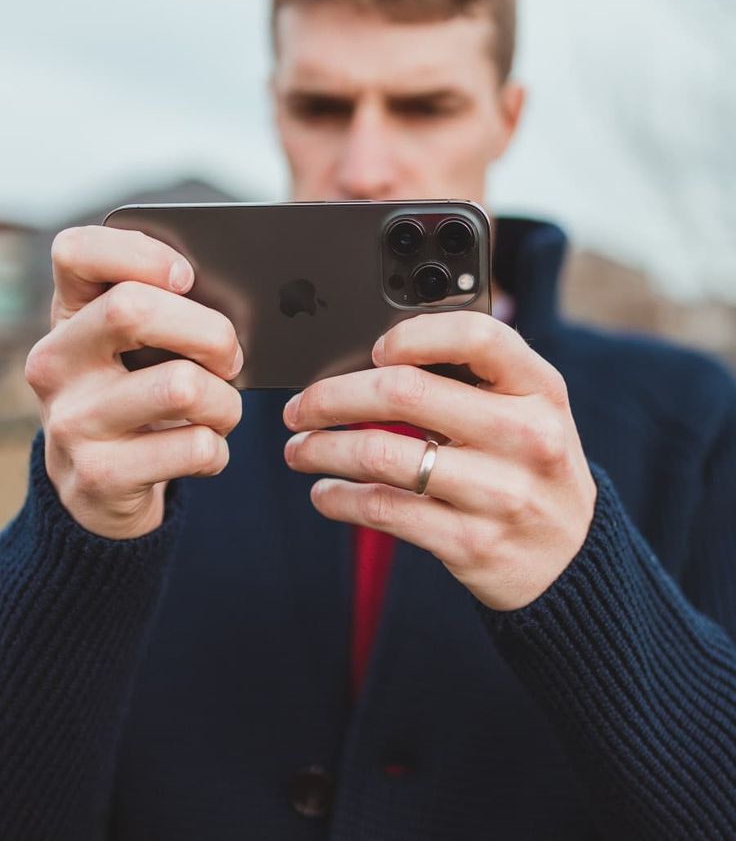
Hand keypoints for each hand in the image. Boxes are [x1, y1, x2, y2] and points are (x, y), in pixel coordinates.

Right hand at [24, 226, 242, 538]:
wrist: (101, 488)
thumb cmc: (135, 395)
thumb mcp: (132, 347)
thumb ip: (165, 310)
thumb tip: (236, 298)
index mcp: (67, 315)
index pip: (77, 252)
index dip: (141, 253)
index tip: (187, 277)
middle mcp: (55, 363)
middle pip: (135, 310)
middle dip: (211, 332)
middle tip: (231, 357)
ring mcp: (72, 422)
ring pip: (181, 386)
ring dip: (225, 402)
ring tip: (220, 411)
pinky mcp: (100, 476)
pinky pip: (194, 446)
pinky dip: (218, 449)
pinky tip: (202, 450)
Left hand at [283, 312, 596, 610]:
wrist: (571, 559)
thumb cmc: (530, 466)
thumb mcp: (529, 411)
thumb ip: (474, 378)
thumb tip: (375, 358)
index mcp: (539, 388)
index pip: (476, 337)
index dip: (413, 335)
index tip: (371, 350)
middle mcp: (525, 436)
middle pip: (404, 392)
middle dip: (332, 397)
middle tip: (301, 407)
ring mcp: (499, 493)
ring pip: (380, 454)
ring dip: (321, 449)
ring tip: (299, 450)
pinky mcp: (470, 543)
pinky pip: (382, 509)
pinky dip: (338, 498)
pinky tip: (325, 492)